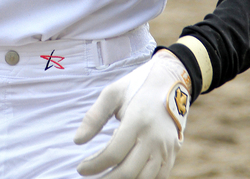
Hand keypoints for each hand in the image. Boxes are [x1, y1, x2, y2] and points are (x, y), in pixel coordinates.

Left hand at [74, 50, 190, 178]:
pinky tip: (128, 176)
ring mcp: (166, 148)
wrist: (170, 81)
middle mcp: (154, 138)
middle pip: (128, 172)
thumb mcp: (112, 94)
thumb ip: (94, 117)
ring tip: (108, 177)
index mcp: (137, 121)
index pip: (113, 154)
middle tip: (92, 178)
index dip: (94, 165)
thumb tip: (77, 140)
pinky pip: (159, 178)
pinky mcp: (173, 154)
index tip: (81, 169)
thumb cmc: (137, 86)